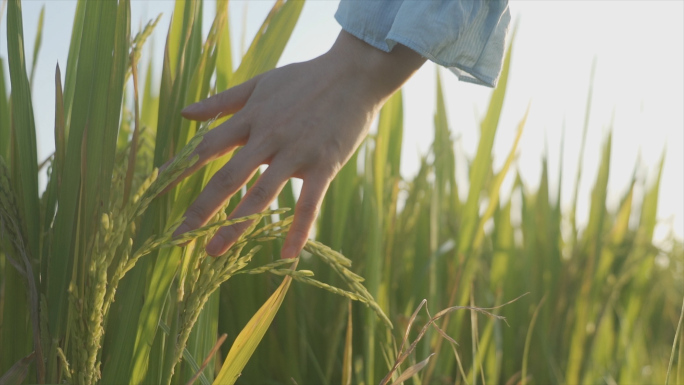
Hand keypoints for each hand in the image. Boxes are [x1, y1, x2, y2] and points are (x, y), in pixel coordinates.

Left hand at [170, 31, 424, 257]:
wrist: (355, 73)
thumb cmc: (306, 78)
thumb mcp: (260, 83)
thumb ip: (222, 101)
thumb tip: (184, 114)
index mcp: (251, 118)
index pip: (208, 147)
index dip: (181, 170)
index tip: (156, 192)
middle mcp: (268, 137)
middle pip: (228, 177)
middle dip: (201, 209)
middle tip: (178, 238)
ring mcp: (296, 153)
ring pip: (261, 194)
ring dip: (236, 226)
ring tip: (215, 252)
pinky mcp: (324, 164)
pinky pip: (309, 203)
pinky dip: (297, 230)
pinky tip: (286, 257)